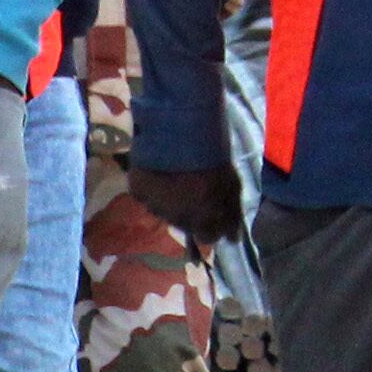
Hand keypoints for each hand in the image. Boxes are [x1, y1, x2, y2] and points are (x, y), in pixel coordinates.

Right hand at [129, 163, 244, 248]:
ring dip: (170, 201)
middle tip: (192, 190)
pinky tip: (159, 172)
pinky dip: (152, 188)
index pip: (208, 237)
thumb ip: (233, 215)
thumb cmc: (212, 160)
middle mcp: (177, 221)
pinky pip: (146, 196)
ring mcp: (155, 207)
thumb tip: (232, 238)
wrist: (181, 133)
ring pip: (164, 211)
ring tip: (175, 178)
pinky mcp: (138, 192)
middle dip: (190, 213)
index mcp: (202, 222)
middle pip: (185, 225)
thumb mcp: (233, 187)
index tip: (212, 211)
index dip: (211, 225)